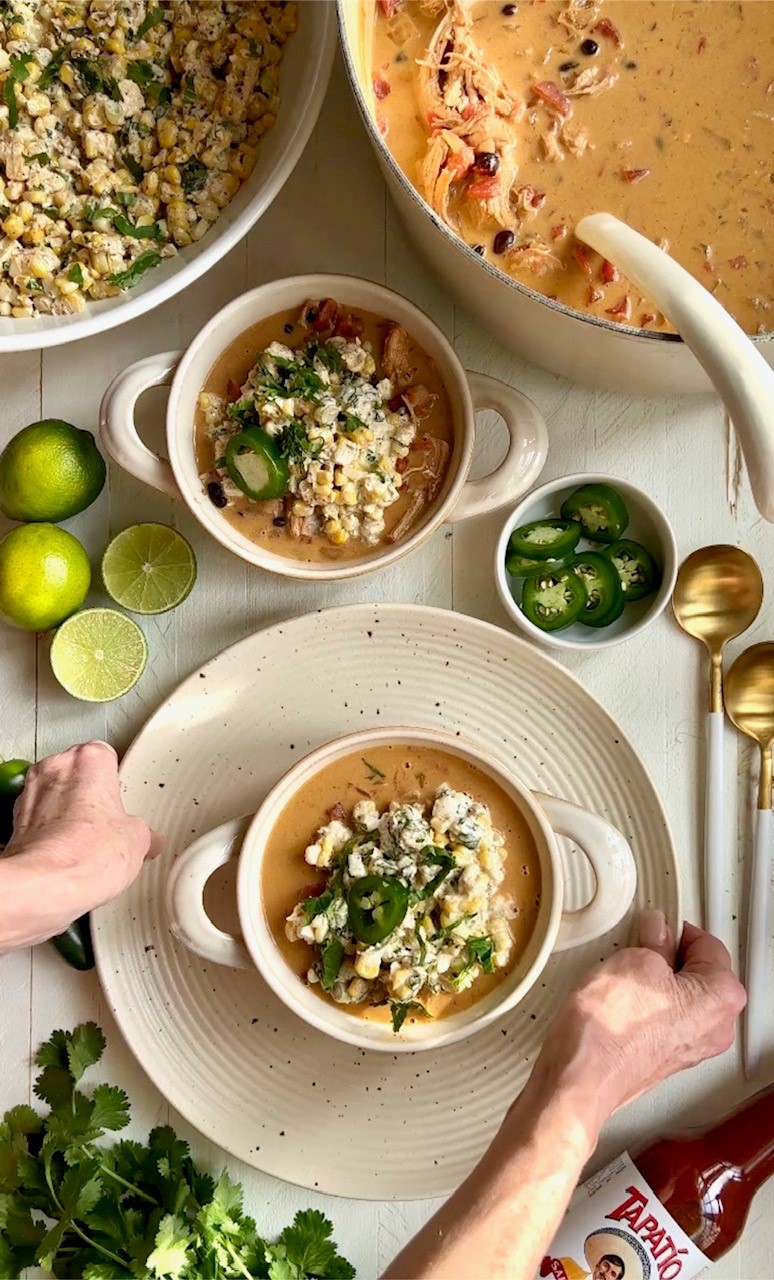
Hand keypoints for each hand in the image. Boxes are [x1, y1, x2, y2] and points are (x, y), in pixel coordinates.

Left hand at [5, 741, 155, 915]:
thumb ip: (141, 830)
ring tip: (88, 843)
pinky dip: (49, 835)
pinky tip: (68, 856)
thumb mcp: (138, 839)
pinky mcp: (14, 822)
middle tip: (109, 823)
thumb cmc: (85, 854)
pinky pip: (37, 821)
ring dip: (67, 814)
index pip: (107, 757)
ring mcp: (30, 794)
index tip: (123, 801)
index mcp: (89, 759)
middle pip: (78, 775)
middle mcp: (54, 768)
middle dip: (91, 797)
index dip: (117, 783)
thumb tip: (144, 840)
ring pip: (54, 797)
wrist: (47, 885)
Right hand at [536, 910, 745, 1123]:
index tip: (655, 925)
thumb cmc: (611, 1029)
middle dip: (669, 957)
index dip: (677, 930)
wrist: (582, 1077)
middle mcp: (716, 1027)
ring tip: (624, 976)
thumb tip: (657, 930)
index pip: (709, 944)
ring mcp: (692, 1047)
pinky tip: (620, 1001)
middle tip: (638, 947)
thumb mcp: (635, 959)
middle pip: (698, 973)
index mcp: (722, 997)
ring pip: (680, 996)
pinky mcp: (666, 1058)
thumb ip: (655, 940)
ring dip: (654, 981)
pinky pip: (663, 1018)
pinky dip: (645, 1005)